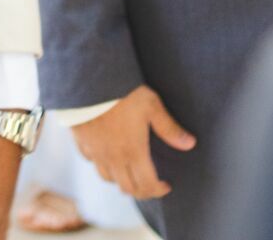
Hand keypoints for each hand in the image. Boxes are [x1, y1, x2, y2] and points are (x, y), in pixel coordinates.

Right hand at [70, 84, 195, 200]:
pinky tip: (106, 156)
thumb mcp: (152, 106)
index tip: (166, 185)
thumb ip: (169, 129)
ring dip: (121, 180)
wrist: (90, 82)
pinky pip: (91, 161)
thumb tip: (190, 144)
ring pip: (108, 179)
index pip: (147, 185)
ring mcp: (96, 152)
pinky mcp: (82, 142)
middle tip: (151, 184)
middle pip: (128, 188)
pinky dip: (101, 164)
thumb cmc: (124, 93)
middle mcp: (114, 158)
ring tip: (130, 173)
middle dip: (142, 191)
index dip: (159, 190)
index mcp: (134, 152)